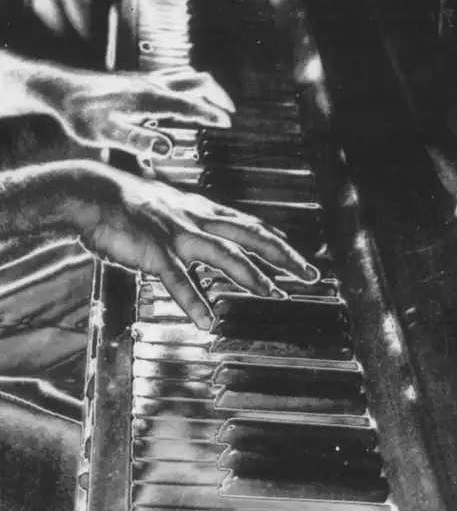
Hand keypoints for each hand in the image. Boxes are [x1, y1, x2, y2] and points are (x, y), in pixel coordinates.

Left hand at [39, 66, 234, 157]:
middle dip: (218, 96)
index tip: (228, 124)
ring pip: (188, 75)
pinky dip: (192, 86)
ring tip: (216, 104)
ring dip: (207, 88)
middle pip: (197, 81)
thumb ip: (138, 141)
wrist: (60, 90)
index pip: (190, 104)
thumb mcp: (106, 134)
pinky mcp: (141, 80)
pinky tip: (188, 98)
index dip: (211, 114)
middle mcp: (153, 85)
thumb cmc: (80, 114)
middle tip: (229, 113)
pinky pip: (176, 77)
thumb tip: (168, 149)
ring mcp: (147, 80)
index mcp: (149, 98)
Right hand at [67, 163, 317, 328]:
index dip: (277, 241)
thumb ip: (193, 224)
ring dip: (254, 275)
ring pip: (226, 254)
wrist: (89, 190)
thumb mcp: (170, 208)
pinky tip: (206, 321)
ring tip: (276, 295)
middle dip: (286, 256)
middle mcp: (198, 219)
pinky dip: (193, 300)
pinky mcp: (153, 250)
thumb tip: (211, 238)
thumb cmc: (127, 203)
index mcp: (202, 210)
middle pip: (253, 236)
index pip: (251, 225)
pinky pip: (177, 279)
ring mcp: (177, 234)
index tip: (299, 257)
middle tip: (312, 276)